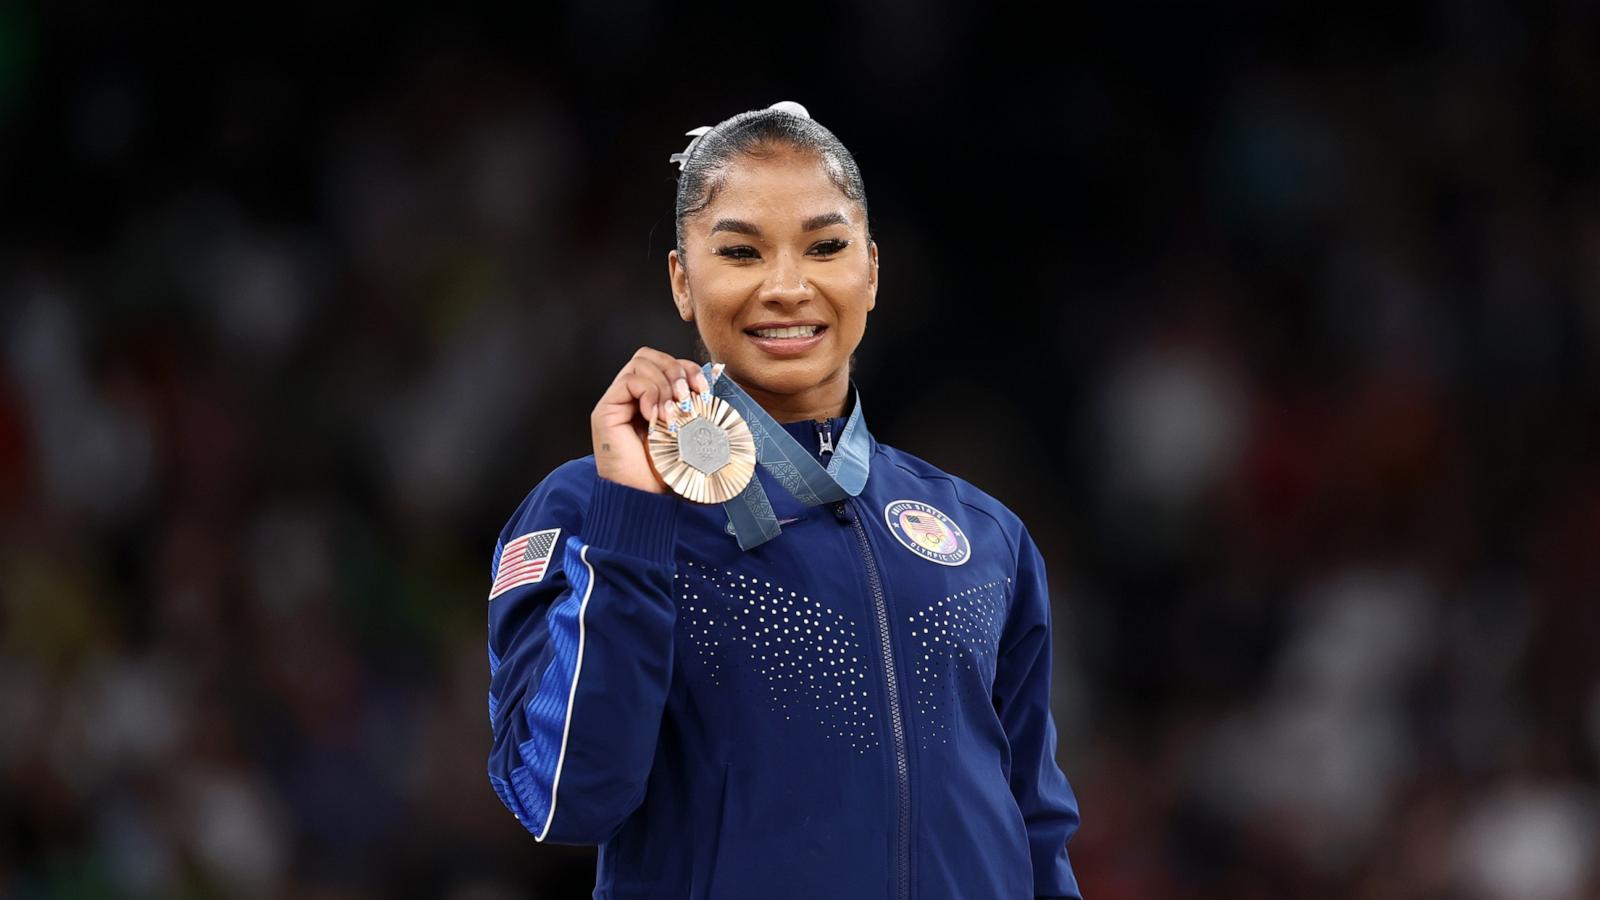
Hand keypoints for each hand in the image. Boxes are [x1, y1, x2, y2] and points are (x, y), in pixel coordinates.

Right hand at [591, 347, 712, 493]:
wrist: (645, 499)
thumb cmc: (666, 474)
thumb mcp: (691, 434)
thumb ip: (696, 408)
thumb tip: (715, 382)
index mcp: (653, 400)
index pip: (667, 363)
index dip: (688, 368)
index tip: (703, 389)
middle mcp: (633, 397)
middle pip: (651, 355)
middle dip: (676, 370)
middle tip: (686, 397)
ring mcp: (618, 402)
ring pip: (640, 363)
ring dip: (664, 384)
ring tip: (671, 413)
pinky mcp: (606, 410)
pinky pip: (629, 381)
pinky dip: (649, 394)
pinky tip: (655, 418)